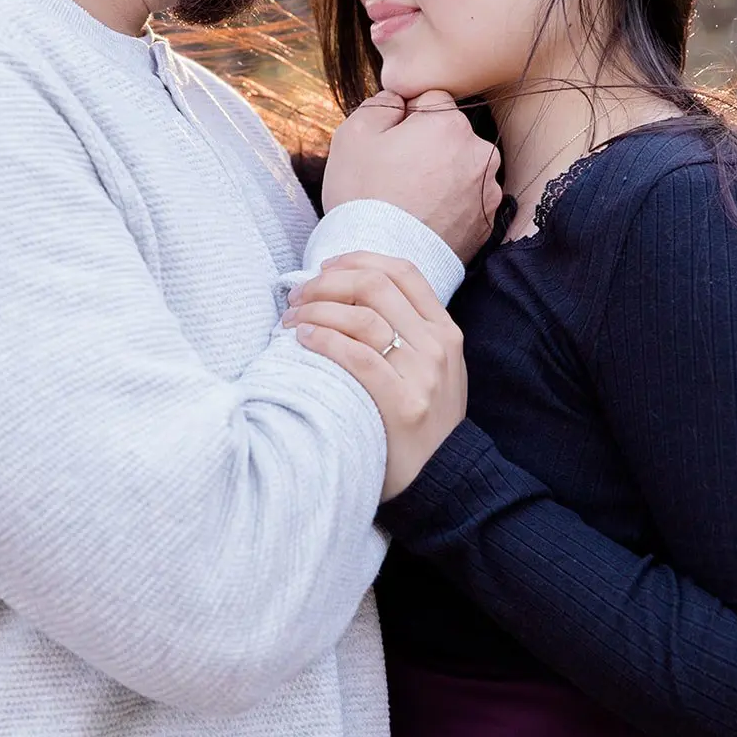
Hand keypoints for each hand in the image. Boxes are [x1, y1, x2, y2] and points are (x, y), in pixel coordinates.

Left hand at [283, 251, 466, 500]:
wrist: (444, 477)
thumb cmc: (424, 419)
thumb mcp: (434, 367)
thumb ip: (407, 330)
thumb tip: (348, 294)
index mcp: (445, 330)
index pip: (402, 271)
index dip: (358, 259)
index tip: (325, 268)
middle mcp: (437, 345)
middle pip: (376, 285)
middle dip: (327, 283)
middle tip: (298, 295)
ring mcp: (423, 375)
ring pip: (361, 317)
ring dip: (316, 310)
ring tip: (291, 319)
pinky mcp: (403, 405)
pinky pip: (356, 357)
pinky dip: (324, 340)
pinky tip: (303, 340)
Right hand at [323, 89, 501, 264]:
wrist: (381, 263)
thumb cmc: (363, 196)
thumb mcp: (353, 134)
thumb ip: (381, 103)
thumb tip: (399, 100)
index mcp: (449, 123)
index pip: (430, 99)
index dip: (405, 118)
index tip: (389, 143)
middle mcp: (479, 151)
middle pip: (450, 134)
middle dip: (428, 146)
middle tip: (397, 175)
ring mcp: (488, 189)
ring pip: (461, 167)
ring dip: (442, 175)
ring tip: (412, 201)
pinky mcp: (488, 222)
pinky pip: (467, 199)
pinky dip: (451, 204)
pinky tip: (426, 217)